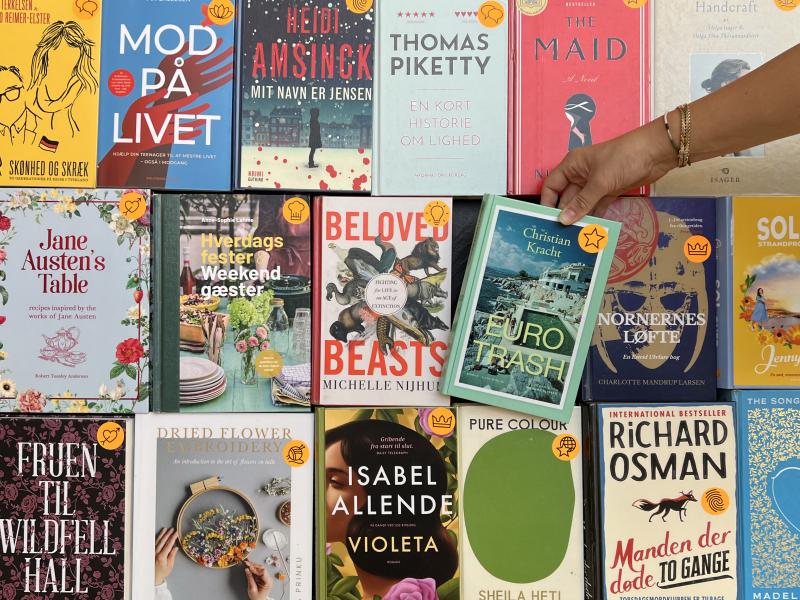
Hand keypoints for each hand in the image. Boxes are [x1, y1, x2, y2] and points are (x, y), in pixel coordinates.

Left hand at [154, 527, 178, 584]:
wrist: (153, 578)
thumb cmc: (162, 572)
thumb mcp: (170, 566)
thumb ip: (172, 556)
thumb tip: (175, 547)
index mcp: (161, 557)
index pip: (168, 545)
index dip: (173, 538)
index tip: (176, 533)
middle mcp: (156, 554)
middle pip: (162, 541)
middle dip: (168, 534)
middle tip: (172, 529)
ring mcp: (152, 553)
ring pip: (157, 541)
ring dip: (161, 535)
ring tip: (165, 529)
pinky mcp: (150, 553)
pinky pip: (153, 544)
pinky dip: (156, 538)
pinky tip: (158, 535)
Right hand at [243, 559, 272, 599]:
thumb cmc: (257, 597)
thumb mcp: (252, 589)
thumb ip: (250, 579)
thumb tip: (247, 570)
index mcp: (268, 582)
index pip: (263, 572)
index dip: (256, 568)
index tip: (249, 566)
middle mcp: (268, 579)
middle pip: (262, 569)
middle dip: (254, 565)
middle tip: (247, 562)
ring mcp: (266, 577)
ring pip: (260, 569)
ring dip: (253, 566)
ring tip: (247, 562)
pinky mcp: (262, 577)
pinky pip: (258, 571)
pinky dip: (253, 568)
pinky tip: (249, 566)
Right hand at [541, 119, 676, 224]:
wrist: (656, 152)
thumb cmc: (623, 158)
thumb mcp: (600, 181)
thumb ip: (582, 202)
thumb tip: (563, 220)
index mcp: (572, 165)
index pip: (552, 185)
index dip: (547, 202)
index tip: (546, 221)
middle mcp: (580, 174)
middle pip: (566, 197)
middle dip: (564, 214)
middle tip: (560, 235)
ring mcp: (595, 183)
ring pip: (582, 204)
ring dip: (579, 218)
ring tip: (573, 237)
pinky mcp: (609, 190)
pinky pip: (596, 206)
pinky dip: (594, 216)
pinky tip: (591, 230)